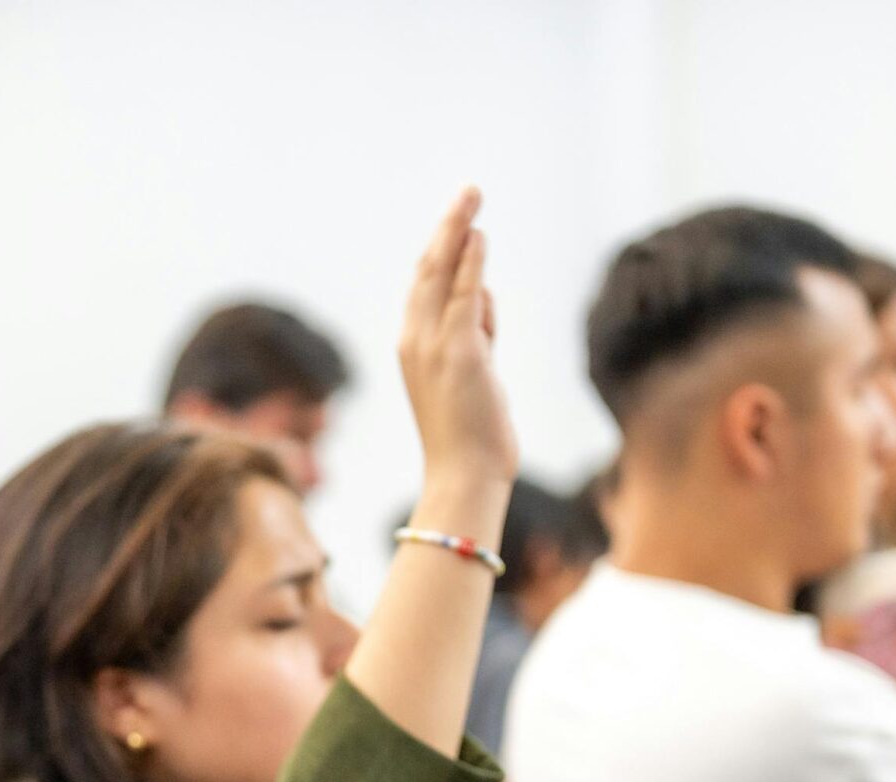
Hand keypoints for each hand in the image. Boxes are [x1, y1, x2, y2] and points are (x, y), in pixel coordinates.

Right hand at [398, 186, 519, 495]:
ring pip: (441, 275)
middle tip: (468, 191)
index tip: (459, 221)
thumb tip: (483, 298)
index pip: (425, 287)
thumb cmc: (470, 436)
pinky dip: (470, 263)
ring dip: (457, 232)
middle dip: (448, 227)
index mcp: (413, 347)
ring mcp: (432, 346)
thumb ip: (474, 334)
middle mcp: (414, 341)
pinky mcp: (458, 352)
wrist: (463, 476)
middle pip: (428, 270)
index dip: (441, 248)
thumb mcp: (471, 375)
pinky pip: (463, 295)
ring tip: (472, 199)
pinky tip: (478, 236)